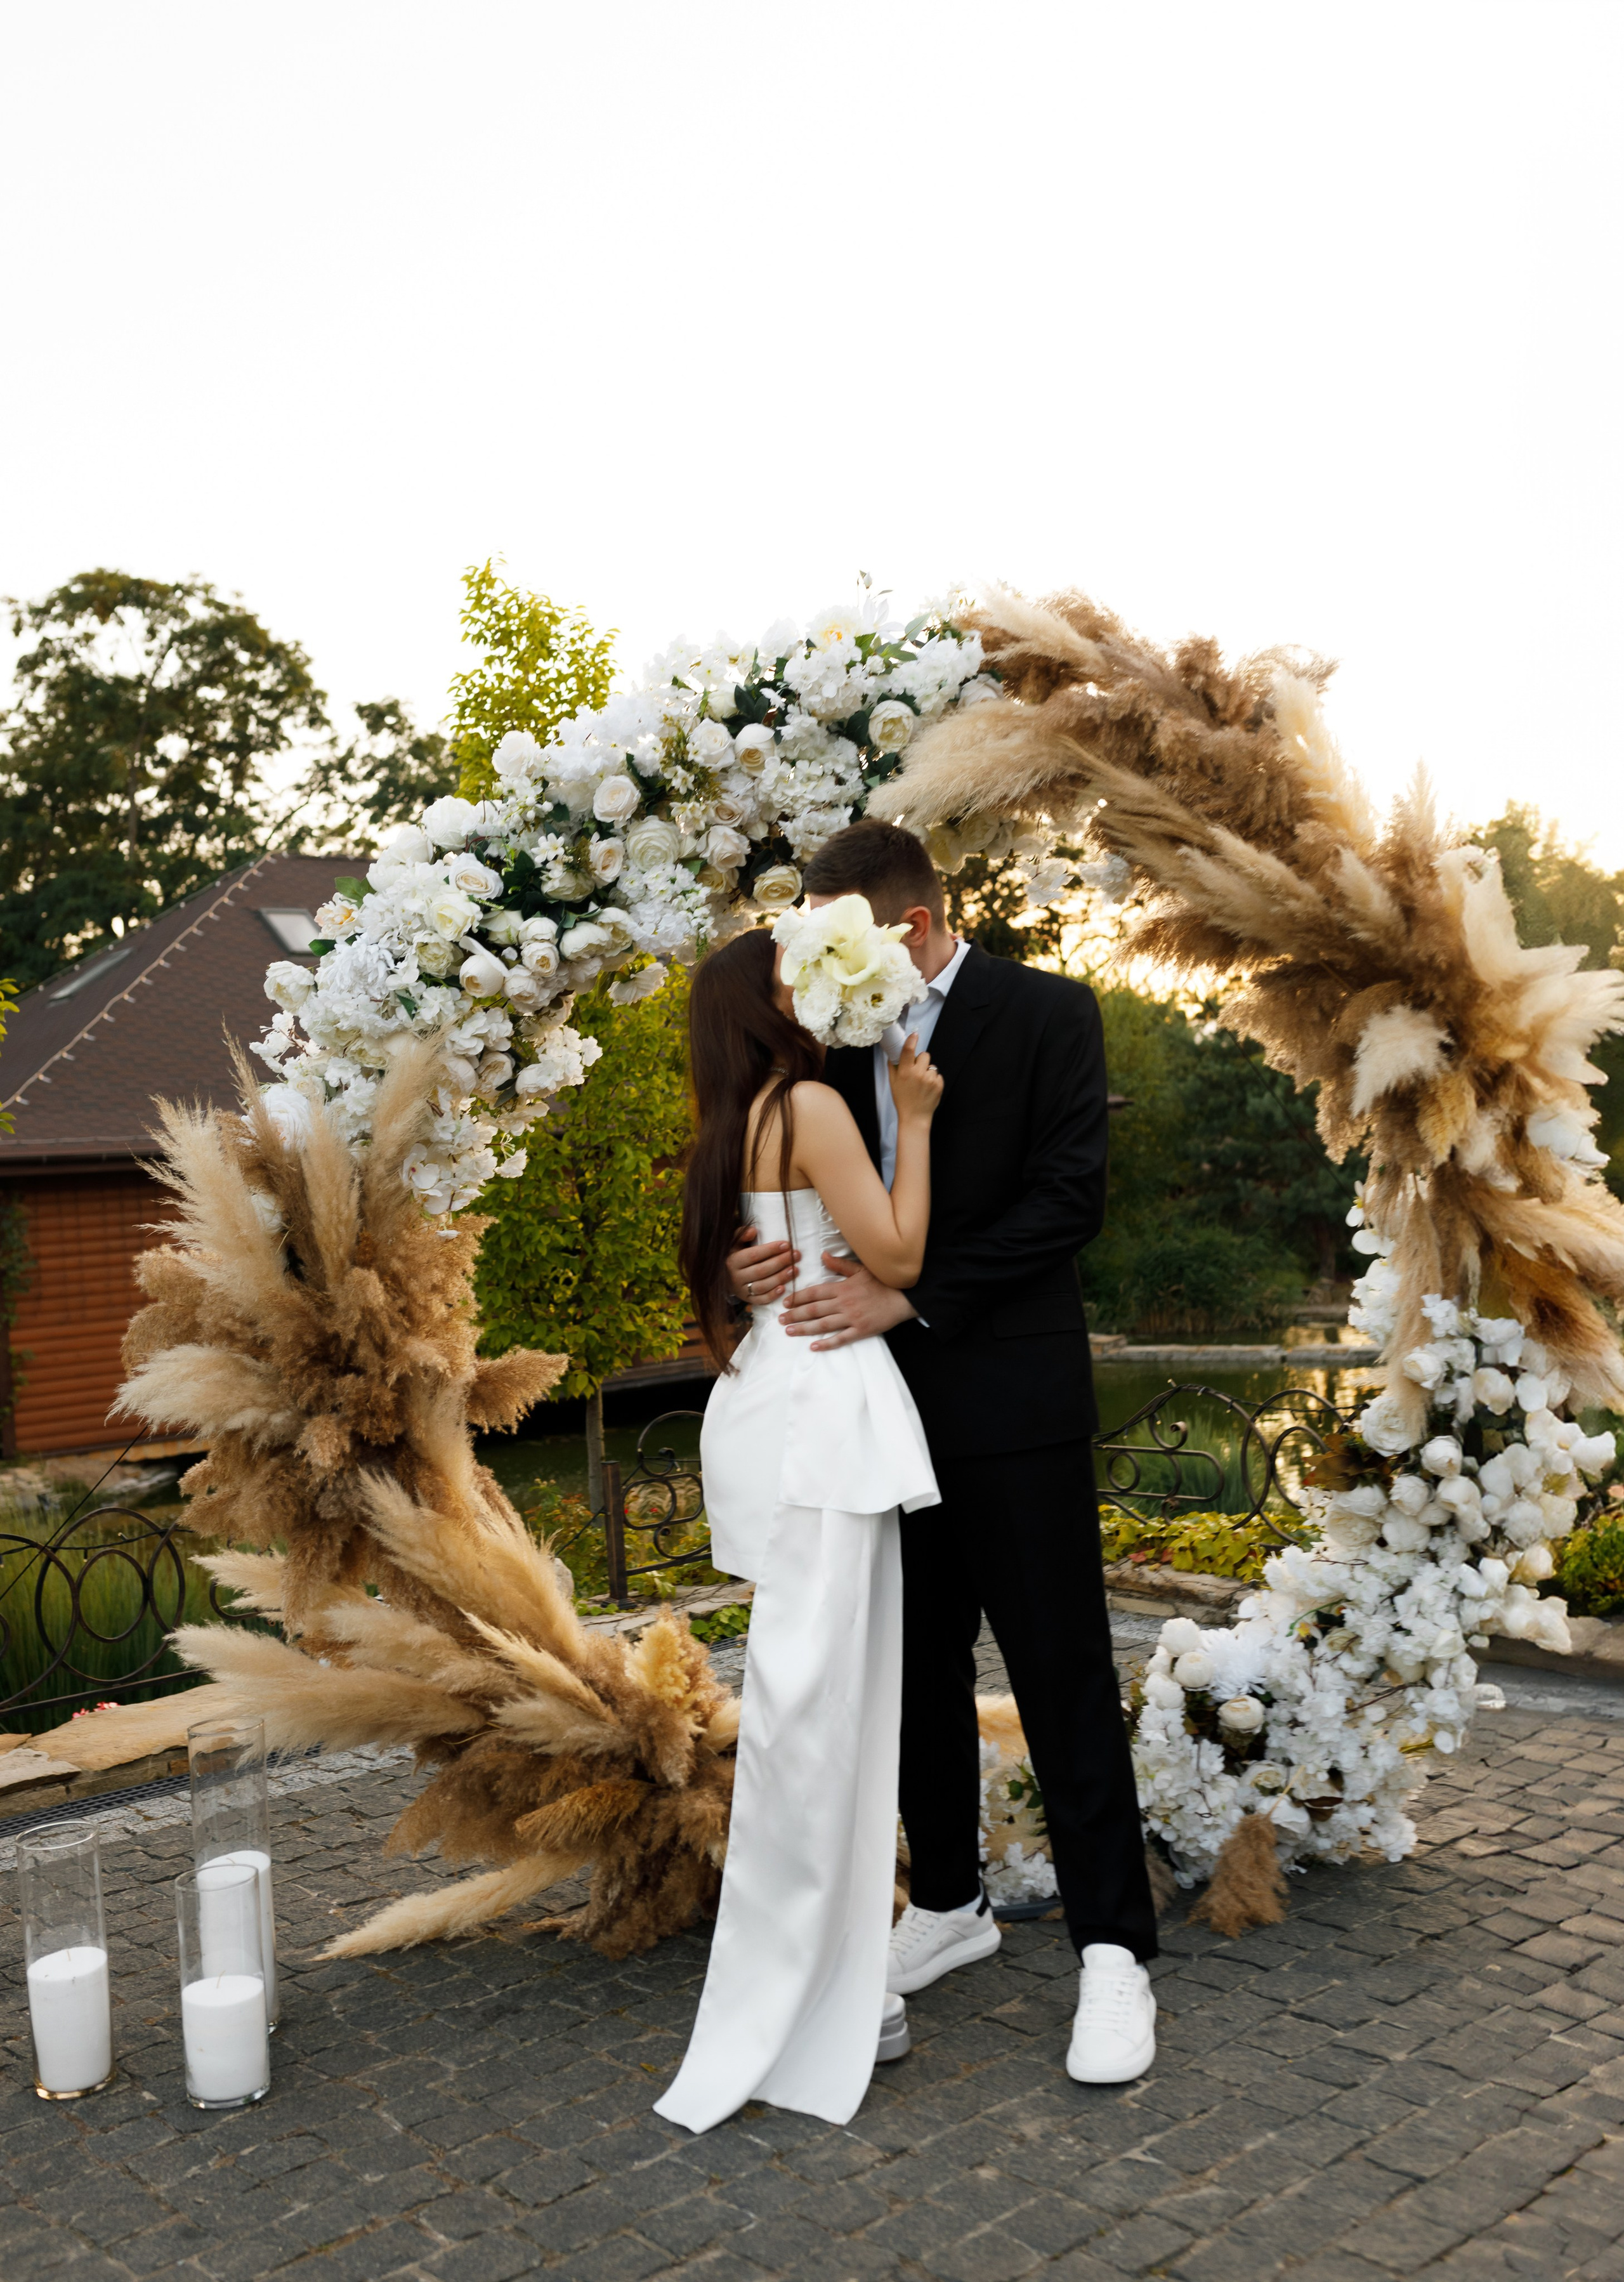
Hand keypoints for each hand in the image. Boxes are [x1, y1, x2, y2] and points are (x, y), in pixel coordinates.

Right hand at [725, 1226, 799, 1308]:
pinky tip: (784, 1288)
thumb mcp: (735, 1243)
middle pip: (760, 1271)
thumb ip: (742, 1234)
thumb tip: (753, 1231)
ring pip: (762, 1286)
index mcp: (733, 1261)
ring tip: (795, 1270)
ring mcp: (741, 1290)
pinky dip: (772, 1295)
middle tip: (796, 1255)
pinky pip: (760, 1300)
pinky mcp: (747, 1300)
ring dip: (780, 1278)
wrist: (725, 1276)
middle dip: (780, 1262)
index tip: (787, 1245)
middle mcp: (736, 1277)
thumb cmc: (736, 1255)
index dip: (770, 1250)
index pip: (753, 1255)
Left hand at [779, 1251, 919, 1348]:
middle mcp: (844, 1303)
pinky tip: (814, 1347)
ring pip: (823, 1325)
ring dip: (804, 1329)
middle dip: (795, 1315)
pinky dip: (826, 1344)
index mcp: (842, 1287)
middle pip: (814, 1310)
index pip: (814, 1293)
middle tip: (781, 1319)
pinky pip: (841, 1338)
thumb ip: (840, 1264)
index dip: (798, 1298)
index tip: (786, 1302)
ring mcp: (852, 1318)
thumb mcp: (861, 1269)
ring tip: (789, 1331)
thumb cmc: (883, 1282)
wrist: (904, 1297)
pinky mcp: (861, 1330)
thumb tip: (823, 1255)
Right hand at [888, 1033, 943, 1123]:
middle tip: (916, 1070)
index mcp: (905, 1072)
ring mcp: (930, 1079)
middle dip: (921, 1061)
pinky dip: (934, 1080)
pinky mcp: (939, 1085)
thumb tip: (893, 1053)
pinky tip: (928, 1088)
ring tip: (922, 1083)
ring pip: (932, 1066)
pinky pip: (938, 1075)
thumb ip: (893, 1067)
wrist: (915, 1116)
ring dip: (928, 1071)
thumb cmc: (902, 1099)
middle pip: (924, 1055)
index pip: (908, 1050)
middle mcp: (918, 1074)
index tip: (915, 1035)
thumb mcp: (893, 1083)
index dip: (912, 1040)